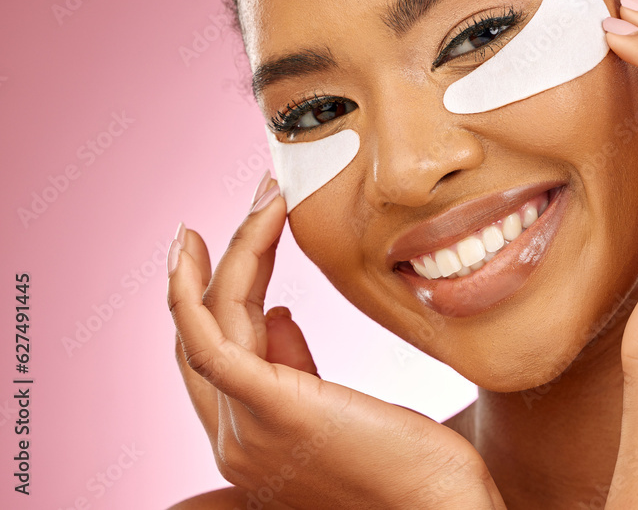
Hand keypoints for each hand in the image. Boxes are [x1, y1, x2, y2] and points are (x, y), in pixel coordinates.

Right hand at [167, 176, 504, 508]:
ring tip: (266, 198)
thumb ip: (298, 370)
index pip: (217, 351)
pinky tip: (209, 242)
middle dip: (222, 260)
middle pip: (203, 333)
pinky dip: (199, 286)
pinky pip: (210, 340)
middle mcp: (235, 439)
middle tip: (261, 198)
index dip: (219, 291)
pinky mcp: (271, 412)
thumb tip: (277, 318)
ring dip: (233, 252)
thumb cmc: (412, 465)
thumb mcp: (344, 410)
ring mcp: (247, 430)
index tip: (247, 235)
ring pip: (211, 322)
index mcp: (253, 438)